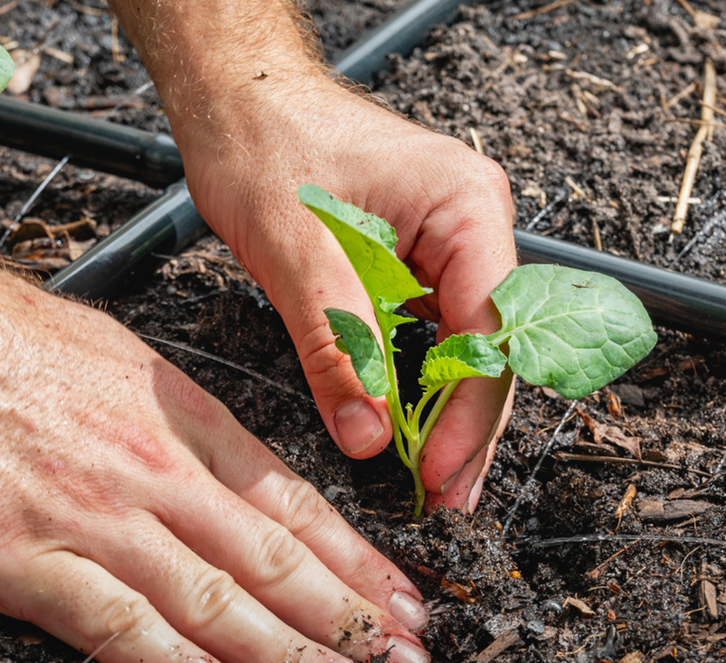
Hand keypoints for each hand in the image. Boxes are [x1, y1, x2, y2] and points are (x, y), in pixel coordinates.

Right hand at [0, 281, 430, 662]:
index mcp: (174, 416)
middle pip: (273, 555)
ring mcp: (89, 513)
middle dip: (351, 617)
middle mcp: (150, 468)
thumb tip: (217, 471)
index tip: (406, 599)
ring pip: (214, 596)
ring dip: (288, 656)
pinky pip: (115, 624)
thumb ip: (167, 422)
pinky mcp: (19, 557)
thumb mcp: (107, 357)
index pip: (291, 501)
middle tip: (410, 661)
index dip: (356, 560)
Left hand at [175, 75, 517, 511]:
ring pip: (461, 352)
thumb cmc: (265, 139)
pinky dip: (415, 389)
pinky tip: (406, 432)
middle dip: (467, 430)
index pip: (490, 332)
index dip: (468, 414)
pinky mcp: (412, 269)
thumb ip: (336, 342)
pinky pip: (426, 340)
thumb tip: (368, 432)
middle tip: (445, 498)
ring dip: (444, 416)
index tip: (435, 470)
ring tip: (433, 479)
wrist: (234, 100)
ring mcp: (445, 250)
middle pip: (489, 350)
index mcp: (467, 209)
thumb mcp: (296, 248)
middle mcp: (470, 230)